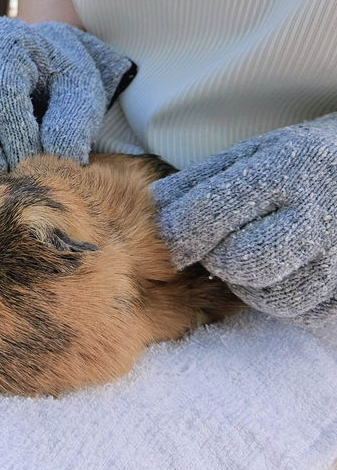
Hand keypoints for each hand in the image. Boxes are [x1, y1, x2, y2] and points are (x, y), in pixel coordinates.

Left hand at [151, 114, 336, 322]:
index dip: (180, 234)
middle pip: (240, 262)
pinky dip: (284, 301)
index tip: (175, 240)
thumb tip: (155, 209)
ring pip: (270, 298)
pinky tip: (286, 276)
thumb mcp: (253, 154)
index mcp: (283, 171)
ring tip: (259, 260)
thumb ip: (202, 181)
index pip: (210, 213)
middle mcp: (315, 215)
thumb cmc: (300, 163)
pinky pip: (303, 315)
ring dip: (250, 286)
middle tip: (223, 250)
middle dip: (218, 261)